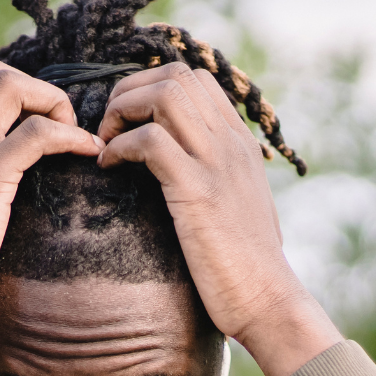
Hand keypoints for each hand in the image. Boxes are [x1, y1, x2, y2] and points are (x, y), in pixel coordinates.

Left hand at [96, 63, 340, 375]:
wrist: (267, 300)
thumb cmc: (244, 266)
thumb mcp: (234, 207)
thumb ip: (214, 178)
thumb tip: (179, 173)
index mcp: (239, 143)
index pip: (195, 79)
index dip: (149, 88)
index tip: (128, 123)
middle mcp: (231, 143)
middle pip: (175, 75)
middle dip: (129, 92)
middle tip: (109, 130)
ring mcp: (216, 163)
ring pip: (165, 94)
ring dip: (123, 112)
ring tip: (107, 145)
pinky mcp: (197, 192)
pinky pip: (150, 141)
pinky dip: (119, 146)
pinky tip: (109, 168)